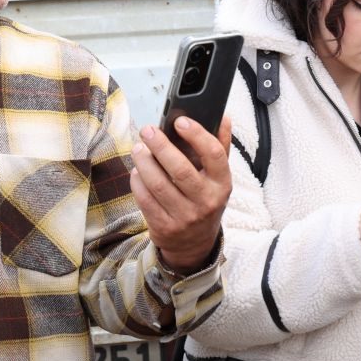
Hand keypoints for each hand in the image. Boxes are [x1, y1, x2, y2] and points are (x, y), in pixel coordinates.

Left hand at [130, 116, 232, 272]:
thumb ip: (221, 146)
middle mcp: (206, 201)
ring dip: (144, 162)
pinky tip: (137, 170)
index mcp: (222, 184)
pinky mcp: (164, 227)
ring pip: (158, 184)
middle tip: (147, 130)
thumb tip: (223, 117)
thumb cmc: (206, 200)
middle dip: (161, 146)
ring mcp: (185, 217)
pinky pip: (145, 200)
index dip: (197, 135)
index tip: (180, 121)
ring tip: (138, 148)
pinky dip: (137, 181)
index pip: (214, 155)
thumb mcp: (218, 178)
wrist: (195, 243)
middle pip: (181, 170)